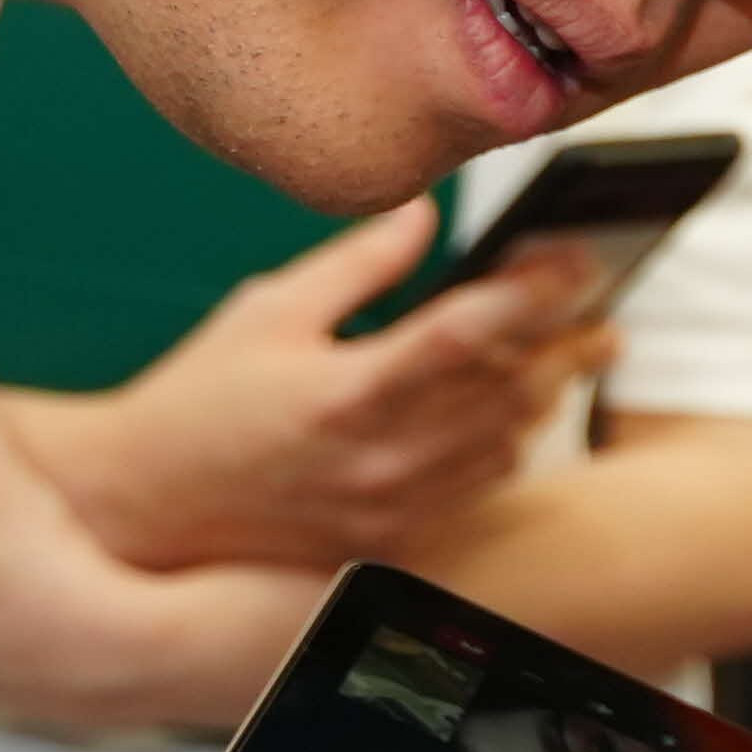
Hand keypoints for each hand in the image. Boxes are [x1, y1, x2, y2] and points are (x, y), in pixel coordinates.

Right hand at [42, 209, 609, 572]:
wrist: (149, 506)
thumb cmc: (202, 398)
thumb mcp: (268, 311)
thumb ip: (357, 265)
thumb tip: (425, 213)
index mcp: (348, 391)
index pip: (470, 332)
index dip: (535, 290)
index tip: (577, 257)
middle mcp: (381, 457)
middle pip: (510, 389)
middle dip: (567, 337)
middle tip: (602, 300)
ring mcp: (393, 506)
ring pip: (508, 440)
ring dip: (548, 387)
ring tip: (582, 343)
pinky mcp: (394, 538)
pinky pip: (481, 484)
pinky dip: (510, 437)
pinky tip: (518, 404)